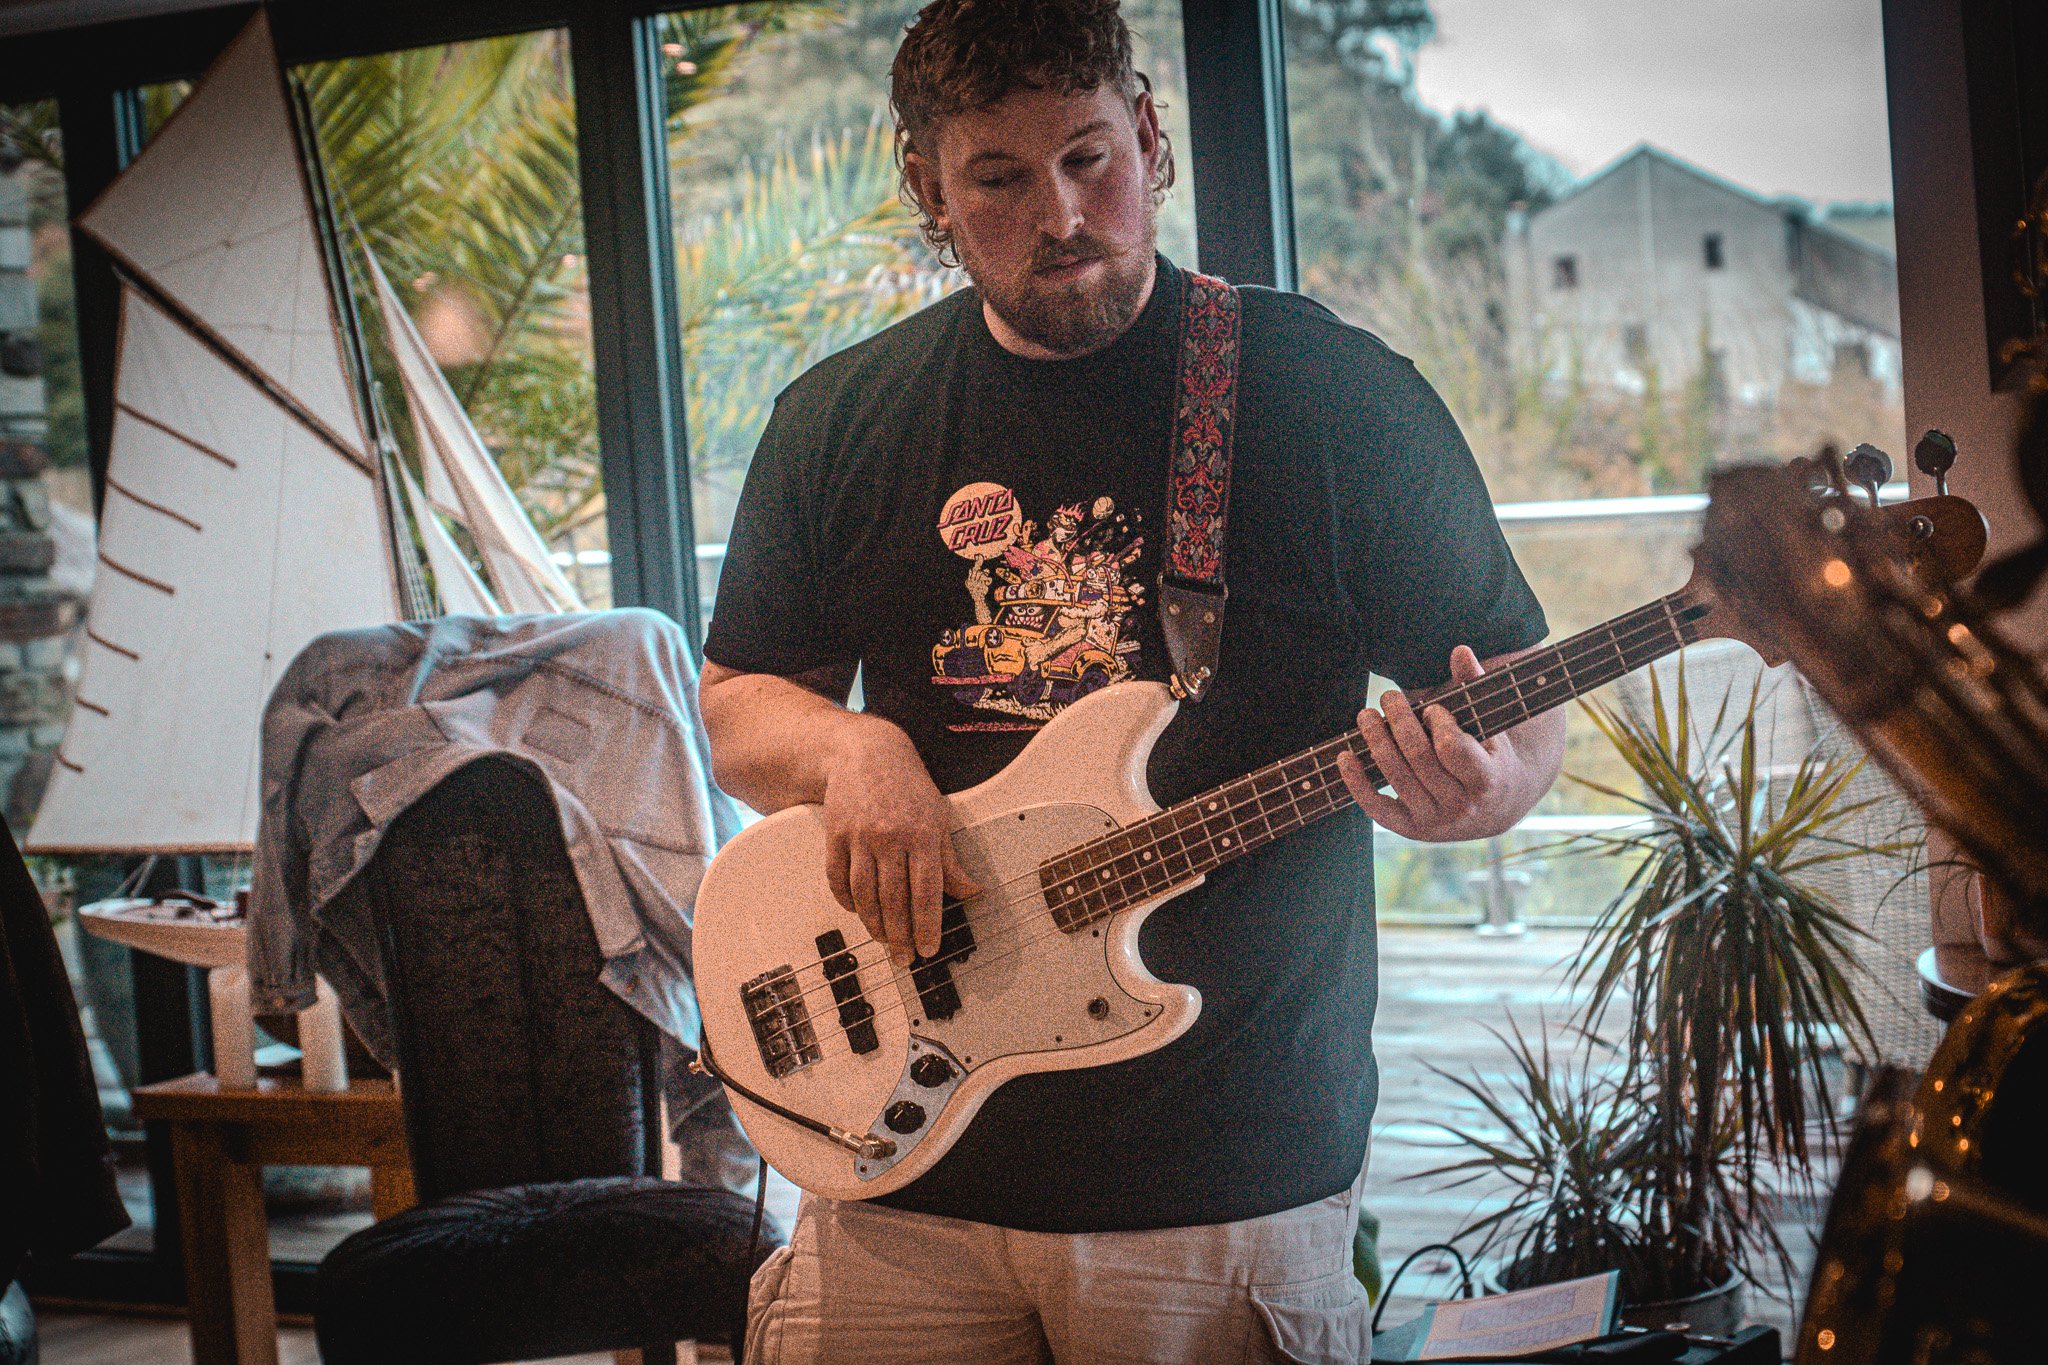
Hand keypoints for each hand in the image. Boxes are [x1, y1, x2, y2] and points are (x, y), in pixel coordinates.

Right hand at [821, 721, 980, 965]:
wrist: (865, 752)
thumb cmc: (908, 786)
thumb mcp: (938, 817)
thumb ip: (951, 860)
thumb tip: (972, 892)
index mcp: (923, 833)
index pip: (927, 891)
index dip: (928, 925)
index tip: (929, 949)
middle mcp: (890, 837)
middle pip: (894, 899)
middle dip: (900, 935)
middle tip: (904, 957)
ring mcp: (859, 836)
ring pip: (864, 893)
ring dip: (874, 923)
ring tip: (883, 940)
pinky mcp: (834, 834)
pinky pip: (837, 878)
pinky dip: (846, 900)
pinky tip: (857, 912)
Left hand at [1336, 645, 1565, 842]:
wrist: (1495, 808)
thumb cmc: (1489, 754)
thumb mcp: (1491, 724)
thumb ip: (1475, 687)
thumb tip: (1459, 651)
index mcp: (1488, 780)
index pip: (1453, 748)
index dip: (1437, 723)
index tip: (1431, 708)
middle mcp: (1462, 806)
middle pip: (1419, 758)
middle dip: (1400, 721)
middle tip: (1389, 697)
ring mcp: (1435, 821)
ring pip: (1396, 777)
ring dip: (1375, 740)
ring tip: (1366, 714)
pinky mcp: (1411, 829)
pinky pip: (1377, 808)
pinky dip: (1356, 782)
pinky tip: (1344, 756)